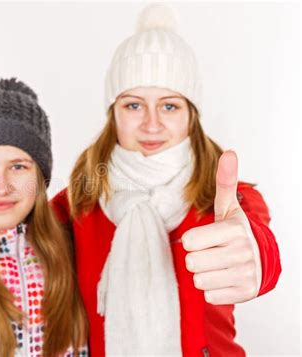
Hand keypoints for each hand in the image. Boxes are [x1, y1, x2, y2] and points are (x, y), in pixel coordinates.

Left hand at [182, 151, 259, 304]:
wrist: (260, 259)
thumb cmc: (234, 231)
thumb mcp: (228, 208)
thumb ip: (224, 182)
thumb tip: (230, 153)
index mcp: (234, 230)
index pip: (189, 241)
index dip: (192, 240)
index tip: (205, 238)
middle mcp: (242, 252)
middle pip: (191, 263)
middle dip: (196, 258)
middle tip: (211, 252)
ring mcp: (246, 274)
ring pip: (199, 280)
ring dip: (203, 274)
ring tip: (217, 265)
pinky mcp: (245, 293)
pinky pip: (209, 296)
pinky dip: (213, 289)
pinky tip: (224, 278)